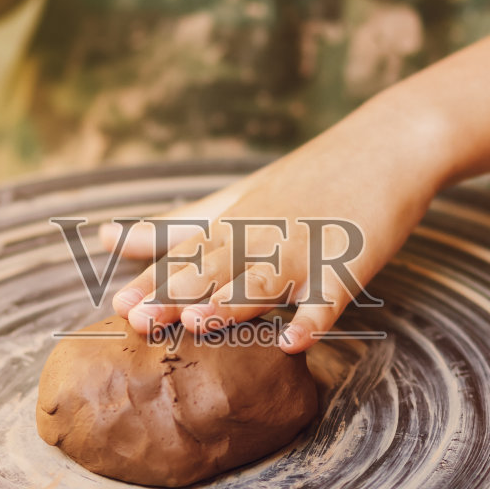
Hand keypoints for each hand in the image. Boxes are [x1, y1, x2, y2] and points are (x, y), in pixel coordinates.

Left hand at [102, 98, 455, 353]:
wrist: (385, 146)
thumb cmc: (307, 180)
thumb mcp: (235, 199)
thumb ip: (175, 227)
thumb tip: (104, 238)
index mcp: (234, 223)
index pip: (186, 257)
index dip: (152, 284)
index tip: (117, 308)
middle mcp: (263, 236)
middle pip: (216, 269)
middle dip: (177, 295)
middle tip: (141, 320)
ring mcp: (306, 250)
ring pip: (264, 280)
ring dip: (233, 302)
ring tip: (201, 323)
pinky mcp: (349, 263)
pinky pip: (329, 298)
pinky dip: (313, 320)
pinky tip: (294, 342)